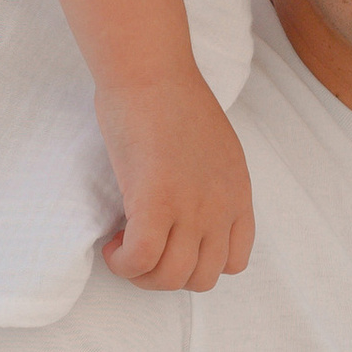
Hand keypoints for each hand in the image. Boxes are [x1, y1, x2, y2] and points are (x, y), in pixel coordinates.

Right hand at [97, 70, 254, 290]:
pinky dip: (123, 263)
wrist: (152, 72)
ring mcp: (191, 208)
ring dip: (142, 274)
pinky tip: (113, 243)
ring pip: (171, 278)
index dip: (197, 263)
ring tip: (124, 246)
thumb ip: (211, 185)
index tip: (171, 243)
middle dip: (167, 275)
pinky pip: (141, 260)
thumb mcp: (215, 149)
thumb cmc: (173, 99)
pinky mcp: (156, 203)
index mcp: (238, 195)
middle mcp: (221, 208)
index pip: (235, 262)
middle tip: (141, 248)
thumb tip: (186, 208)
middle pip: (201, 279)